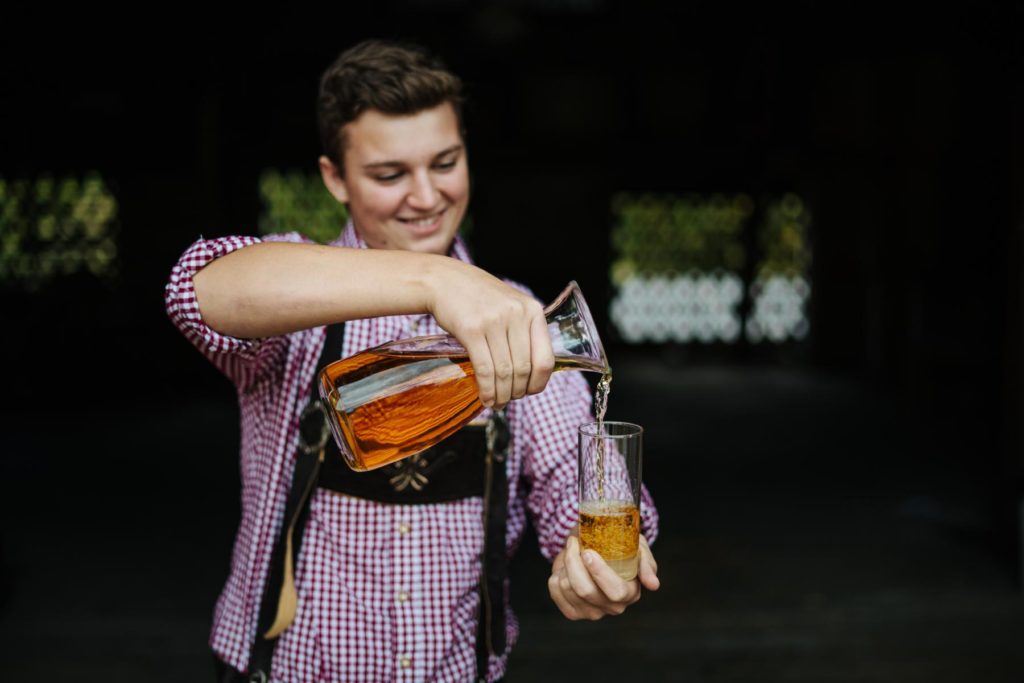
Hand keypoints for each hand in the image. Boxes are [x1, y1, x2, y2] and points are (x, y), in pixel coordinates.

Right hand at [425, 260, 554, 408]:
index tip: (529, 392)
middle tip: (507, 400)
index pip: (546, 359)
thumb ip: (523, 331)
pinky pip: (484, 369)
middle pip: (523, 369)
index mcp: (533, 310)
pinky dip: (487, 389)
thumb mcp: (510, 306)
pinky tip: (485, 397)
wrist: (443, 281)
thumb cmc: (478, 298)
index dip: (539, 383)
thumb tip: (531, 373)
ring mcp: (494, 321)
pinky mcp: (471, 330)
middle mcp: (517, 315)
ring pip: (504, 372)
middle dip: (516, 392)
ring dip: (501, 395)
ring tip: (496, 403)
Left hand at [547, 534, 659, 620]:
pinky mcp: (573, 612)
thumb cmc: (621, 546)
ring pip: (567, 588)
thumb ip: (646, 563)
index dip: (599, 573)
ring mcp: (592, 612)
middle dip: (574, 562)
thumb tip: (653, 585)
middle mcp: (612, 607)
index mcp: (630, 593)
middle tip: (573, 542)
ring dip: (565, 563)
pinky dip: (556, 573)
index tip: (588, 552)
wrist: (595, 549)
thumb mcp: (638, 547)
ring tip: (572, 551)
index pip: (615, 591)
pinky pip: (554, 591)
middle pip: (585, 591)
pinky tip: (565, 567)